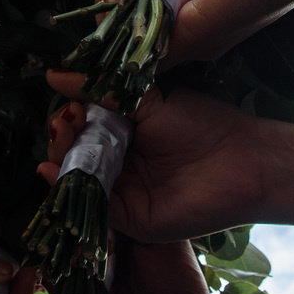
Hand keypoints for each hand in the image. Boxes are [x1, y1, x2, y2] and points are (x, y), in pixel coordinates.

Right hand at [37, 92, 270, 242]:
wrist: (241, 162)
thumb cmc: (201, 124)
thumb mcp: (148, 99)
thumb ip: (102, 88)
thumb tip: (54, 74)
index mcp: (124, 133)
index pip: (80, 126)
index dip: (68, 116)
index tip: (68, 105)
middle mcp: (119, 163)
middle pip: (73, 153)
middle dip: (61, 137)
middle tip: (66, 122)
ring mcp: (122, 192)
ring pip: (75, 179)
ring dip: (58, 158)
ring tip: (61, 137)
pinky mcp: (127, 218)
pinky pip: (90, 206)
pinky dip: (67, 188)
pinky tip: (53, 170)